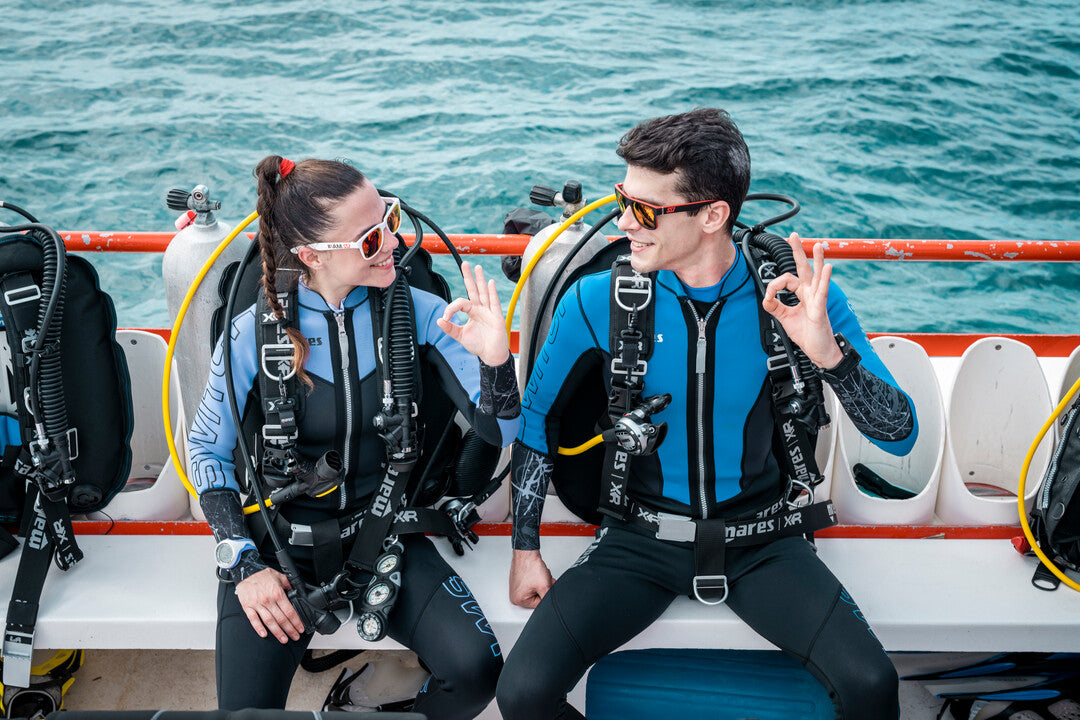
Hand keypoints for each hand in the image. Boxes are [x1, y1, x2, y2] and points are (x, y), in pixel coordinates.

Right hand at [235, 567, 304, 642]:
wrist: (246, 572)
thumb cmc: (262, 575)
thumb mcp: (280, 577)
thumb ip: (289, 585)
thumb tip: (296, 592)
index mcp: (277, 593)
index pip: (290, 611)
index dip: (296, 622)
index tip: (300, 628)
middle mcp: (268, 600)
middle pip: (281, 619)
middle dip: (290, 630)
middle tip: (295, 637)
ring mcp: (257, 605)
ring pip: (269, 622)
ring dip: (277, 632)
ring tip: (284, 639)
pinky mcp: (248, 607)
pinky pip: (253, 620)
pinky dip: (259, 628)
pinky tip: (264, 635)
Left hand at [437, 261, 510, 366]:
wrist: (491, 355)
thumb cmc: (478, 345)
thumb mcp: (460, 336)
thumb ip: (450, 329)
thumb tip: (439, 320)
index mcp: (472, 312)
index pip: (460, 302)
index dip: (451, 307)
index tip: (446, 317)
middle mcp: (480, 309)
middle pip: (473, 290)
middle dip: (468, 277)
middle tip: (464, 264)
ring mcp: (489, 312)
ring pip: (483, 293)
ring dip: (480, 280)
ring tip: (477, 268)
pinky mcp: (496, 317)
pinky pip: (494, 303)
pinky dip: (492, 293)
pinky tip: (490, 283)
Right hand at [509, 549, 554, 608]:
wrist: (527, 552)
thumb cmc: (531, 566)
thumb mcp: (544, 586)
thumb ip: (549, 598)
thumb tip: (550, 604)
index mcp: (519, 600)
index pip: (539, 604)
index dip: (546, 594)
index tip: (546, 586)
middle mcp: (515, 595)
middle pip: (537, 597)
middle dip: (544, 588)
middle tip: (544, 580)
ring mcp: (516, 588)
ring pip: (536, 590)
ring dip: (541, 584)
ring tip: (540, 575)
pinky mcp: (518, 581)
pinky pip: (531, 585)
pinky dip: (537, 580)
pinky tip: (536, 574)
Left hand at [761, 234, 843, 368]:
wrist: (819, 351)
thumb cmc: (807, 334)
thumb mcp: (785, 318)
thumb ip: (775, 307)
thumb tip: (766, 298)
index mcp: (802, 294)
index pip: (786, 280)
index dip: (774, 286)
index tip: (768, 297)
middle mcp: (810, 293)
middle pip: (804, 268)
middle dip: (798, 251)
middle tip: (794, 235)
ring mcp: (817, 300)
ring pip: (816, 276)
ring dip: (817, 260)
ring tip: (819, 246)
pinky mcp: (820, 309)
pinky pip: (822, 291)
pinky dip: (824, 279)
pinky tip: (827, 267)